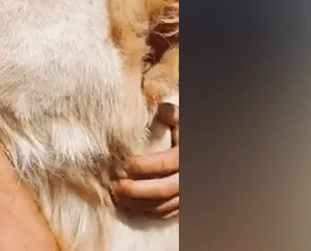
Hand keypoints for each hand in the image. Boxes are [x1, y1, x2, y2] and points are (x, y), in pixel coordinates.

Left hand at [112, 104, 178, 218]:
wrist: (209, 150)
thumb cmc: (188, 133)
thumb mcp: (183, 119)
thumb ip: (170, 113)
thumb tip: (156, 109)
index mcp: (186, 157)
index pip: (163, 164)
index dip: (140, 166)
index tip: (121, 164)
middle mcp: (189, 178)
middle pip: (162, 191)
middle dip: (135, 190)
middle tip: (114, 184)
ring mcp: (188, 194)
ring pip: (163, 206)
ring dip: (138, 204)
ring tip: (117, 196)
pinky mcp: (185, 203)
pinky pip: (167, 214)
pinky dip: (147, 213)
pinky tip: (129, 206)